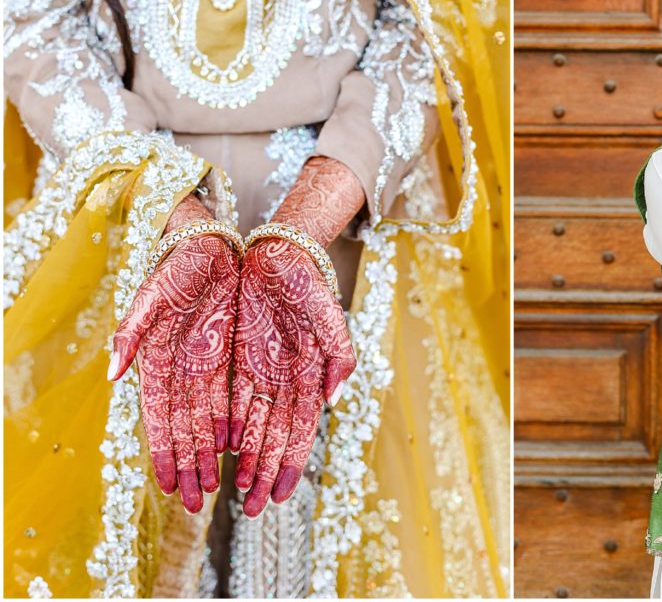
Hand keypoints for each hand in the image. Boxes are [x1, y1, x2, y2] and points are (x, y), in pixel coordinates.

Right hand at [109, 196, 238, 512]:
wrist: (208, 244)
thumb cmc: (173, 268)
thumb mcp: (148, 297)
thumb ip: (130, 333)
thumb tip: (112, 374)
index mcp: (160, 361)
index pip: (162, 419)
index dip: (165, 453)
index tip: (166, 486)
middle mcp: (184, 370)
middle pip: (188, 428)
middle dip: (191, 466)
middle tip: (196, 504)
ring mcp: (207, 364)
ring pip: (209, 418)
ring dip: (210, 454)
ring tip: (215, 487)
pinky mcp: (229, 355)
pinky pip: (230, 396)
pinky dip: (230, 422)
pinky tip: (234, 448)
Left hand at [230, 238, 355, 517]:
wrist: (279, 251)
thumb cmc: (309, 282)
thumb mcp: (330, 316)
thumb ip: (340, 356)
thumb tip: (335, 399)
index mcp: (311, 372)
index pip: (301, 428)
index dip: (291, 462)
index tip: (282, 495)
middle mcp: (287, 378)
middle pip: (275, 435)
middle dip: (265, 471)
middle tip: (254, 508)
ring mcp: (265, 370)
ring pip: (255, 423)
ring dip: (247, 457)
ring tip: (236, 489)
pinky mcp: (243, 357)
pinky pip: (235, 399)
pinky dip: (231, 426)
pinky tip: (222, 450)